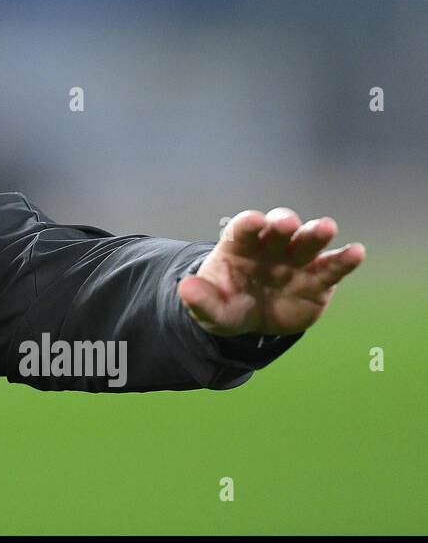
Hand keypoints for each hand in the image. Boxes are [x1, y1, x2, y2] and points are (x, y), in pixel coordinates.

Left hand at [177, 207, 364, 336]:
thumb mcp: (210, 309)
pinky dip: (345, 259)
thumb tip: (185, 288)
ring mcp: (296, 259)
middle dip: (282, 223)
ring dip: (316, 233)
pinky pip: (332, 267)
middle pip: (278, 229)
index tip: (252, 221)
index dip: (248, 224)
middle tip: (286, 223)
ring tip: (326, 227)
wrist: (253, 321)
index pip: (242, 230)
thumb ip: (200, 299)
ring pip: (308, 241)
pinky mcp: (319, 278)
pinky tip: (356, 252)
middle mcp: (270, 246)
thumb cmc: (228, 305)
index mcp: (238, 247)